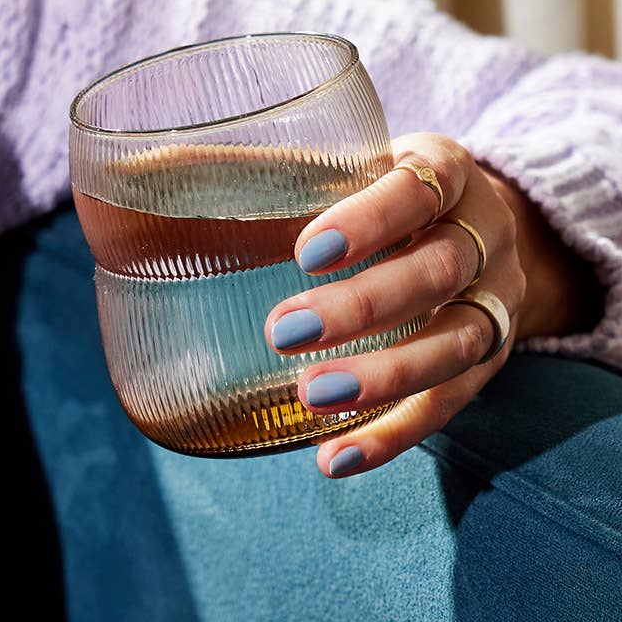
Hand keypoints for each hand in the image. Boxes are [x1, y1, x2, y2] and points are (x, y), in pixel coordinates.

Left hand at [263, 132, 599, 477]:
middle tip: (285, 332)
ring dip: (386, 375)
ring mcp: (495, 301)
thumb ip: (257, 170)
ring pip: (458, 343)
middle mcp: (485, 235)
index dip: (370, 220)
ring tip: (314, 397)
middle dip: (366, 305)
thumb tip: (126, 172)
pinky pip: (450, 404)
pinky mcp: (488, 361)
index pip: (419, 187)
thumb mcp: (345, 163)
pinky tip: (336, 458)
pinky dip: (394, 435)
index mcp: (446, 169)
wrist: (481, 227)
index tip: (307, 252)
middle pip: (440, 271)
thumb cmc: (386, 191)